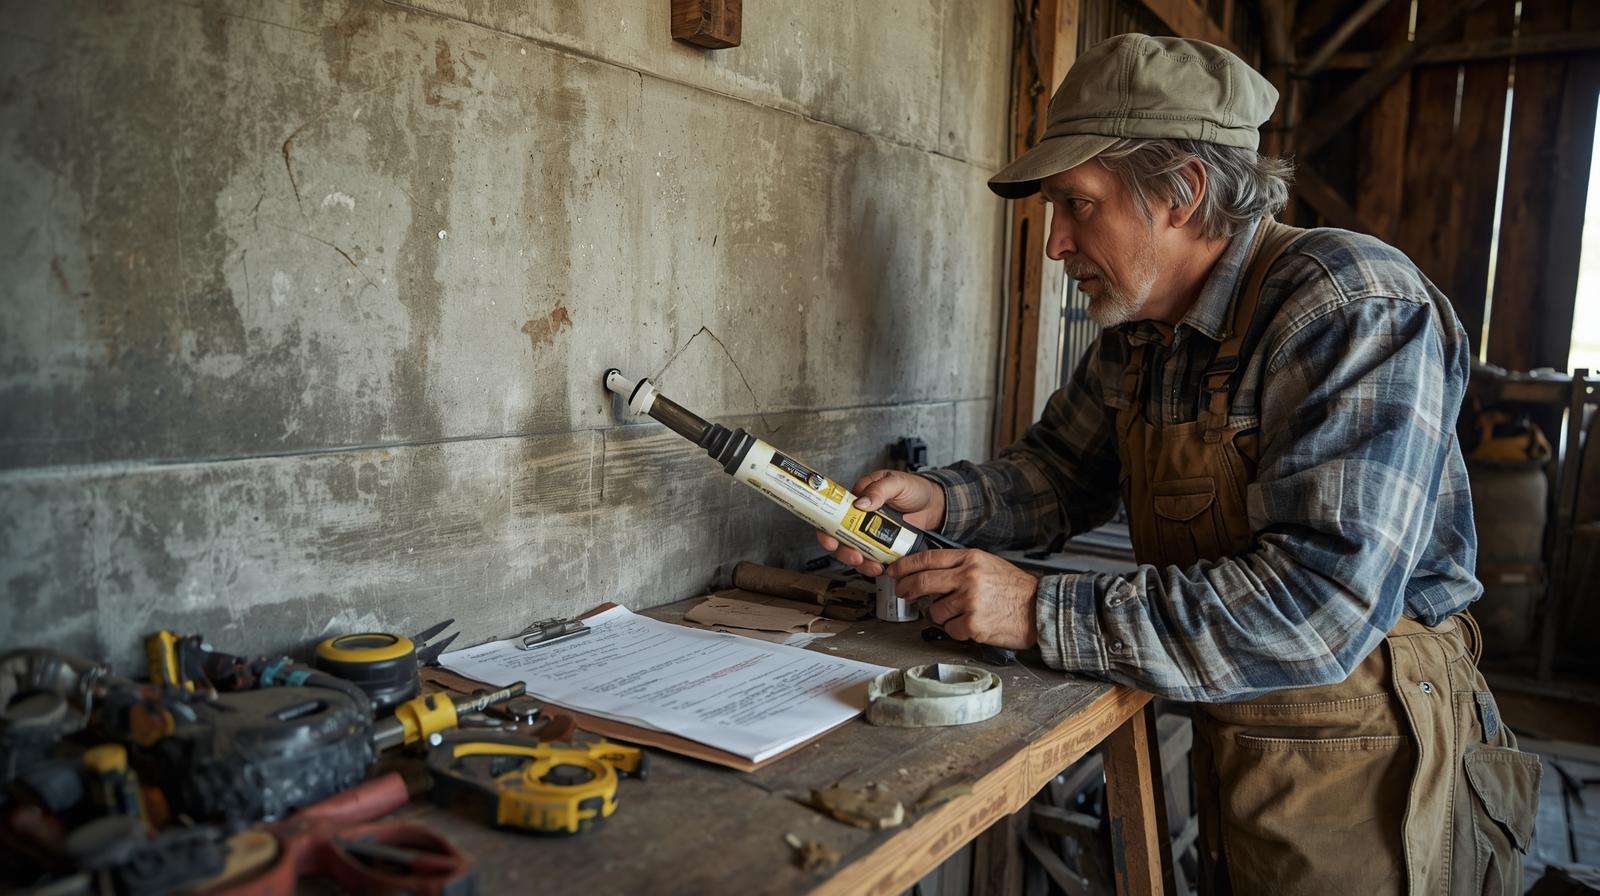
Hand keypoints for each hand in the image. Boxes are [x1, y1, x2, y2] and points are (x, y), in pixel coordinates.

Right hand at [815, 470, 945, 575]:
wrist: (936, 505)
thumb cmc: (914, 488)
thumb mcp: (896, 482)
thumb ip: (879, 490)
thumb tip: (861, 503)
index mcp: (858, 498)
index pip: (833, 513)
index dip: (826, 529)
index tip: (830, 541)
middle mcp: (860, 517)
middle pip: (840, 537)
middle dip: (843, 551)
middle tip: (854, 557)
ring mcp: (870, 533)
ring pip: (854, 551)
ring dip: (859, 562)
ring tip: (871, 566)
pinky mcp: (882, 545)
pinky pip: (872, 558)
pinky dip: (873, 566)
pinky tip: (880, 568)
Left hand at [890, 550, 1038, 649]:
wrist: (1039, 609)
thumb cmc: (1014, 589)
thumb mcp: (987, 564)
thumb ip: (960, 565)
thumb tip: (928, 572)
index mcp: (970, 559)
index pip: (928, 558)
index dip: (905, 565)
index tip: (894, 571)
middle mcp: (968, 577)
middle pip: (922, 582)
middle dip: (906, 589)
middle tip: (903, 593)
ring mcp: (969, 601)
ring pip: (934, 610)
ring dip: (941, 614)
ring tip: (960, 613)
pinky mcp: (973, 624)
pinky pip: (949, 629)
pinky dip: (956, 629)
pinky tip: (971, 625)